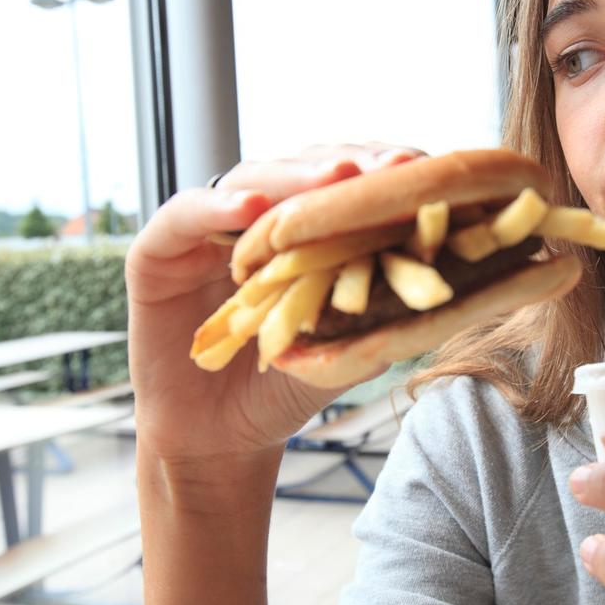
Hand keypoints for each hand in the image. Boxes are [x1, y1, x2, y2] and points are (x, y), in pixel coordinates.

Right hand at [125, 143, 423, 464]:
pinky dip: (218, 209)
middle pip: (303, 169)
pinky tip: (253, 209)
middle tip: (390, 166)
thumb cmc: (288, 386)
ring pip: (250, 181)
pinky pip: (185, 216)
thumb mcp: (346, 345)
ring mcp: (206, 230)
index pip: (344, 183)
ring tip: (336, 179)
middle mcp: (257, 220)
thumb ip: (381, 310)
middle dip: (350, 166)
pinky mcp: (158, 251)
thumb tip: (446, 280)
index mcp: (304, 232)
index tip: (422, 171)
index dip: (381, 173)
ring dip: (295, 178)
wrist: (224, 438)